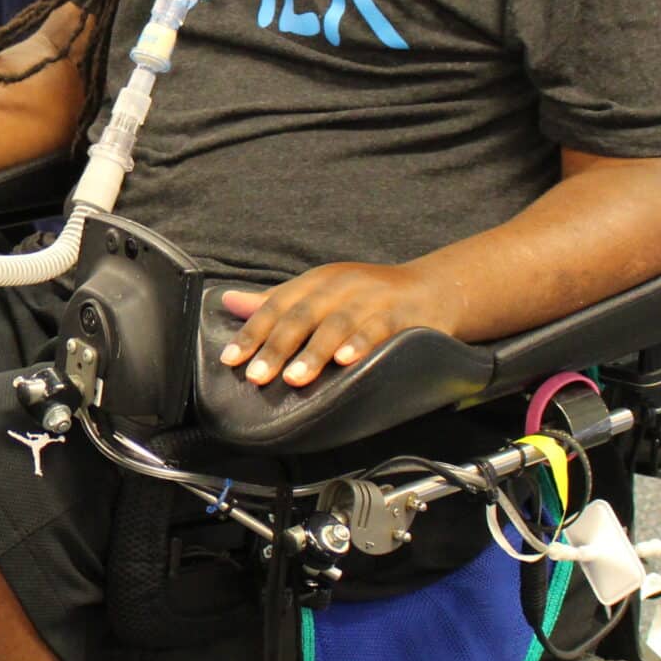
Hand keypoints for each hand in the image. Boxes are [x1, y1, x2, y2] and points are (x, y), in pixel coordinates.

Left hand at [217, 263, 467, 388]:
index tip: (231, 359)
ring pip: (337, 324)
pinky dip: (361, 343)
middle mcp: (340, 286)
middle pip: (302, 315)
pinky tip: (347, 361)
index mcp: (316, 282)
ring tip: (295, 378)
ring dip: (315, 352)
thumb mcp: (320, 293)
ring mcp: (372, 298)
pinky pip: (378, 329)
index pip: (277, 305)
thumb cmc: (367, 297)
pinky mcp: (402, 314)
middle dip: (277, 347)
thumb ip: (276, 302)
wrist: (433, 288)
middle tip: (257, 376)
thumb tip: (227, 302)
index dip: (253, 332)